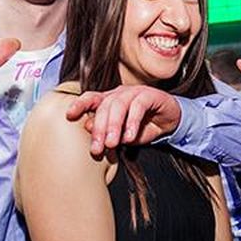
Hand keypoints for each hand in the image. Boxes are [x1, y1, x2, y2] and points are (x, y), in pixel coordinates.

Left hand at [65, 85, 181, 156]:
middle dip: (99, 128)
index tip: (69, 115)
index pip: (90, 98)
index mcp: (109, 100)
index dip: (79, 104)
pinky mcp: (150, 95)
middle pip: (104, 106)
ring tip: (112, 143)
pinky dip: (132, 122)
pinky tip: (130, 136)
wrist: (170, 122)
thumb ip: (107, 132)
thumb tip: (86, 127)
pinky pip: (138, 106)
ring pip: (119, 105)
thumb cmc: (143, 127)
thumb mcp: (123, 135)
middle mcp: (119, 94)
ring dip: (114, 126)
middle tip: (97, 148)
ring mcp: (135, 92)